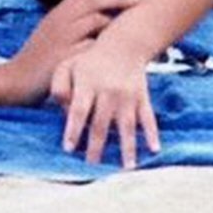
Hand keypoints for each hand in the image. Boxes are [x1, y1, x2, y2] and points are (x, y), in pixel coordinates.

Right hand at [10, 0, 137, 103]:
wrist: (15, 80)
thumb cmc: (37, 57)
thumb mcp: (51, 32)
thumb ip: (70, 21)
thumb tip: (96, 13)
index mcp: (57, 12)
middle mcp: (59, 20)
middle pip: (92, 0)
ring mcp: (61, 38)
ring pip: (93, 20)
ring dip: (113, 19)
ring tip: (129, 24)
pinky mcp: (63, 57)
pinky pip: (89, 46)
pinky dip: (103, 44)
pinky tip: (116, 48)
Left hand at [51, 36, 160, 169]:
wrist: (124, 45)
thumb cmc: (90, 61)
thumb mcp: (69, 66)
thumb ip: (59, 87)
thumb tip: (62, 110)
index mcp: (88, 84)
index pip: (79, 110)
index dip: (74, 129)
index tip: (69, 149)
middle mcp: (108, 91)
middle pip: (102, 123)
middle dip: (97, 147)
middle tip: (91, 168)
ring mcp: (127, 95)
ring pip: (127, 125)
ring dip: (127, 147)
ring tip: (126, 168)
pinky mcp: (142, 97)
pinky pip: (148, 117)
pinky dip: (152, 133)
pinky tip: (154, 149)